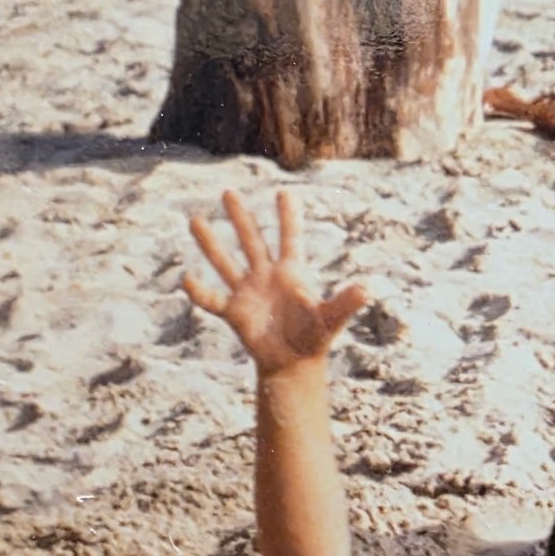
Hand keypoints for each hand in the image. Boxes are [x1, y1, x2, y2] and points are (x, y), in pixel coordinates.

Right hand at [183, 190, 368, 375]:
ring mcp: (248, 292)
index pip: (290, 238)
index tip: (284, 192)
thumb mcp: (332, 319)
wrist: (293, 363)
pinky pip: (212, 300)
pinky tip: (187, 278)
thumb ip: (346, 303)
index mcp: (291, 273)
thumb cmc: (315, 338)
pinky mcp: (234, 312)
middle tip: (228, 192)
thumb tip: (367, 290)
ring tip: (195, 220)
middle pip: (252, 241)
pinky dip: (200, 292)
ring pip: (226, 263)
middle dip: (241, 217)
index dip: (288, 217)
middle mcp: (267, 276)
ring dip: (210, 243)